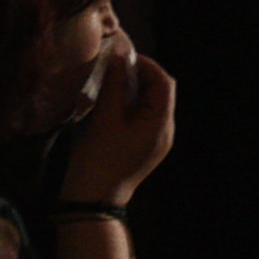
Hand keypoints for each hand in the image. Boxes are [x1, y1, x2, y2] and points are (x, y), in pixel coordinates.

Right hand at [65, 39, 175, 202]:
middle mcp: (165, 131)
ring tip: (112, 83)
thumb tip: (118, 57)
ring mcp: (157, 142)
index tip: (122, 57)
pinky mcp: (145, 148)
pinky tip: (113, 103)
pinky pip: (145, 118)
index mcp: (161, 123)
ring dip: (136, 90)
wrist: (92, 201)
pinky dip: (133, 105)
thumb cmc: (98, 157)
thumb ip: (114, 85)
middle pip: (161, 92)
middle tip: (115, 68)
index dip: (146, 65)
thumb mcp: (104, 118)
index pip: (164, 82)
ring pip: (153, 105)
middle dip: (141, 76)